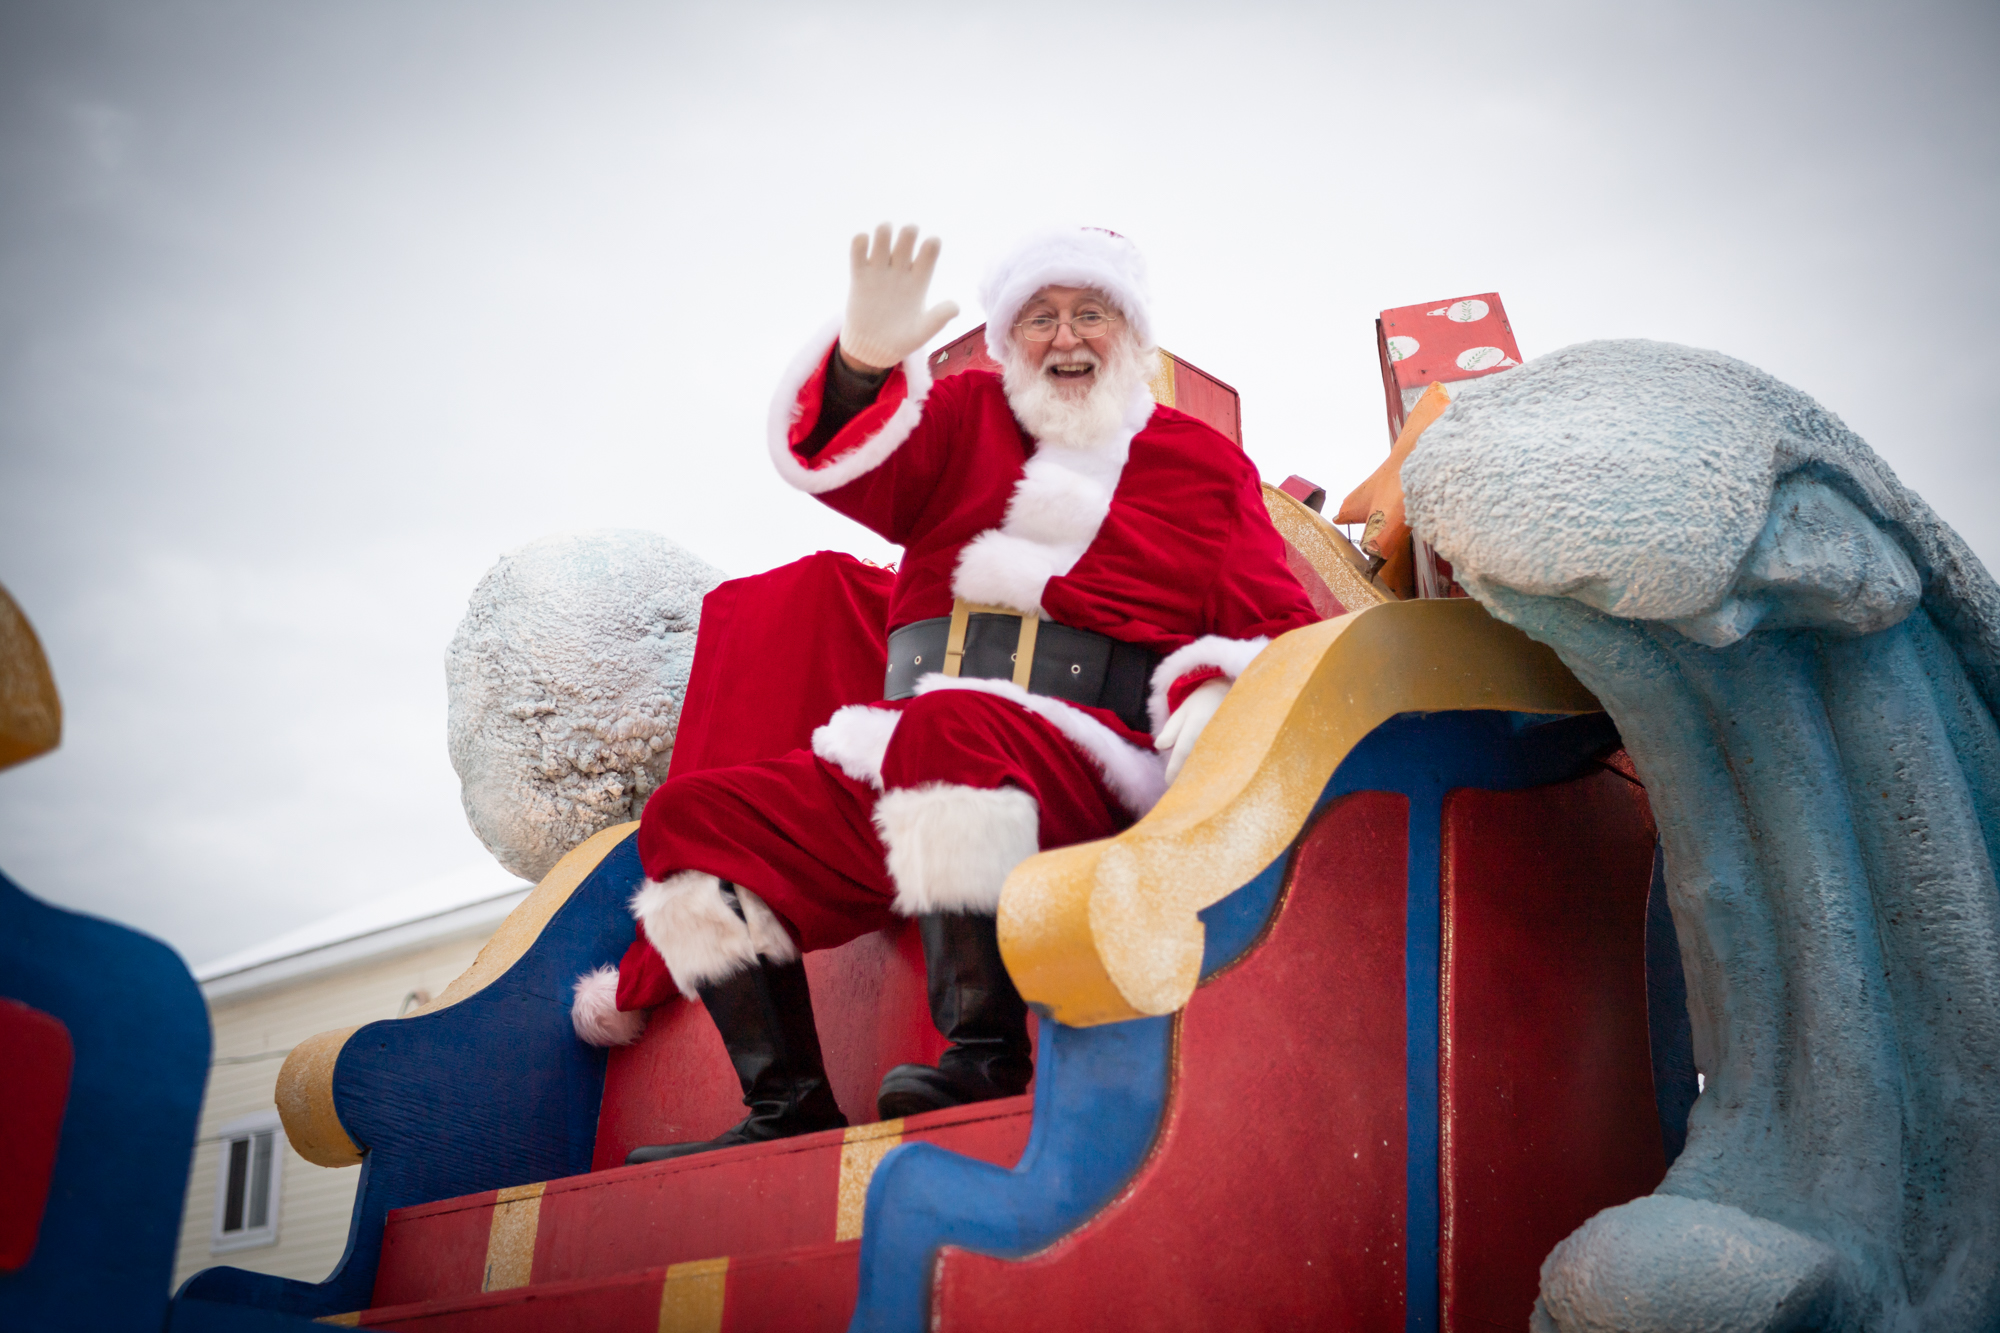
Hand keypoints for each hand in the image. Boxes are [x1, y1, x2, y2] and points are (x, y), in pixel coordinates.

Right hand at [839, 223, 959, 371]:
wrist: (872, 349)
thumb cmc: (901, 340)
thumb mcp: (921, 333)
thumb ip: (938, 319)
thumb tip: (956, 306)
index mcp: (920, 279)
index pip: (930, 250)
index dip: (931, 244)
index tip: (930, 246)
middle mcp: (901, 270)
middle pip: (907, 237)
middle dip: (908, 232)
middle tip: (906, 239)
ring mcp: (880, 270)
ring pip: (883, 236)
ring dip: (884, 230)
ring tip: (883, 240)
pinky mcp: (859, 275)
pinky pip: (859, 248)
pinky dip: (860, 241)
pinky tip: (863, 249)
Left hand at [1157, 678, 1229, 783]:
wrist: (1229, 689)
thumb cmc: (1200, 703)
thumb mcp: (1183, 711)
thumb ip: (1171, 729)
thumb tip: (1160, 746)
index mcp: (1197, 722)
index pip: (1184, 750)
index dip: (1175, 768)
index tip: (1169, 783)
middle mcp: (1213, 730)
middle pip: (1199, 760)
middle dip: (1188, 776)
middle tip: (1179, 790)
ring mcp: (1227, 735)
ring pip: (1213, 761)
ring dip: (1202, 775)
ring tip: (1193, 789)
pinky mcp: (1238, 740)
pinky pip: (1225, 758)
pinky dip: (1215, 768)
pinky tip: (1210, 778)